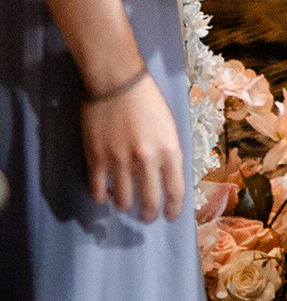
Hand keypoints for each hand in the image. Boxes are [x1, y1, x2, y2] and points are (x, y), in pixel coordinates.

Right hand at [81, 71, 185, 221]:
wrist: (117, 83)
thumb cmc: (148, 100)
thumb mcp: (170, 127)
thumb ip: (168, 152)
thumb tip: (166, 176)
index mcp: (170, 151)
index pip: (175, 191)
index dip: (173, 209)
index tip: (170, 216)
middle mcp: (147, 161)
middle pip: (150, 202)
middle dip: (149, 214)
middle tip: (148, 217)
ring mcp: (120, 162)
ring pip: (123, 201)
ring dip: (125, 206)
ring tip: (126, 205)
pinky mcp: (96, 160)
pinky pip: (98, 191)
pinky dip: (102, 197)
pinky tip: (106, 195)